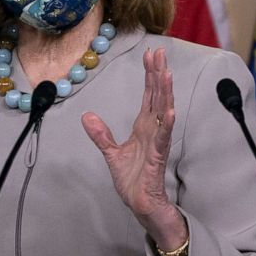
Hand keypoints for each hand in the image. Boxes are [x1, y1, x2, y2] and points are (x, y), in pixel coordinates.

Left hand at [82, 48, 185, 248]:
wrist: (141, 204)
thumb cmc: (133, 180)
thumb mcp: (111, 154)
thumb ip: (101, 134)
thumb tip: (87, 116)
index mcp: (143, 126)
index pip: (148, 95)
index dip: (149, 74)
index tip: (151, 54)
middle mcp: (153, 129)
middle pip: (157, 96)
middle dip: (159, 74)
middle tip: (160, 52)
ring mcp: (158, 141)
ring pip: (163, 111)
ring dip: (165, 92)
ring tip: (167, 72)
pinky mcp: (158, 156)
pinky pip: (163, 137)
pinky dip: (166, 123)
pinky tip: (168, 110)